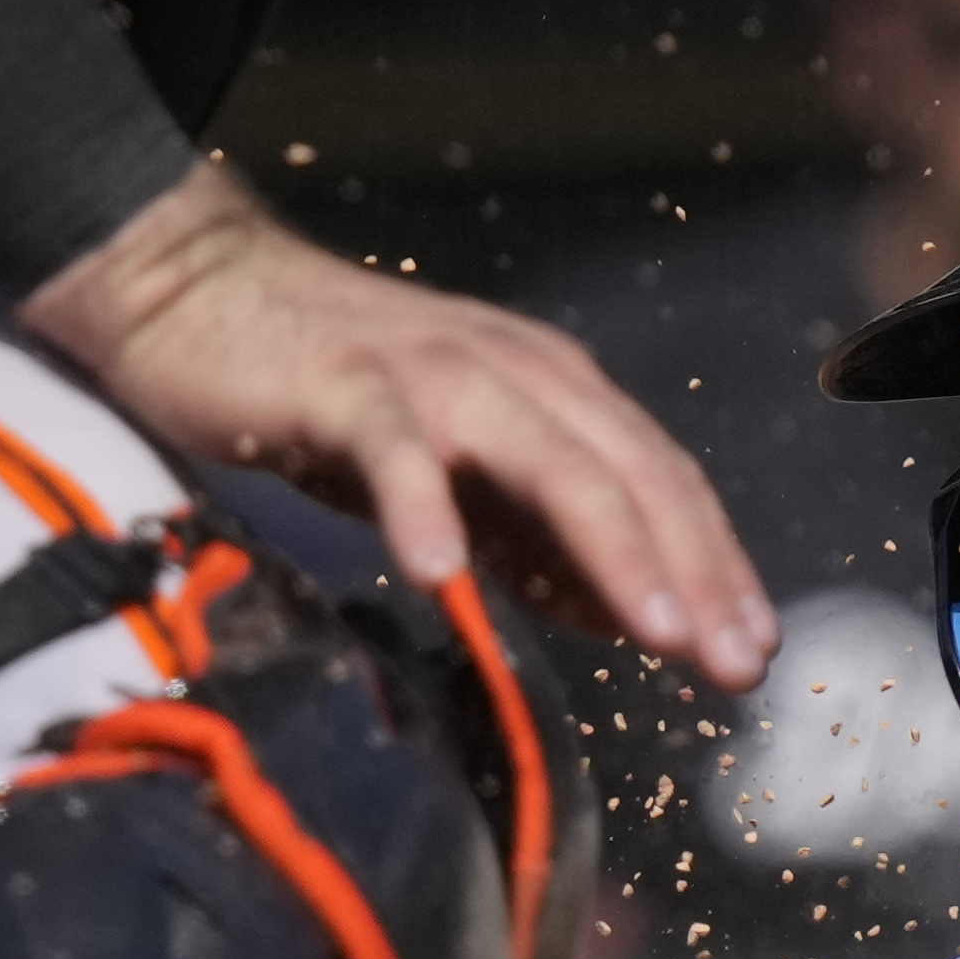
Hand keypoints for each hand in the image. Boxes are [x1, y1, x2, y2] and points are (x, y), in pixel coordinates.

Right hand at [26, 172, 774, 680]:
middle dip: (695, 573)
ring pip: (550, 458)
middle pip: (632, 475)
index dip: (718, 567)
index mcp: (557, 392)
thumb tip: (624, 615)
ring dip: (611, 546)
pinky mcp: (345, 382)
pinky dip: (422, 504)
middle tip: (733, 665)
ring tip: (653, 631)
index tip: (756, 654)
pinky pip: (394, 447)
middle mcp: (520, 373)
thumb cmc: (337, 396)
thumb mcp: (460, 475)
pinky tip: (439, 572)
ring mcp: (437, 374)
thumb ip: (537, 539)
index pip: (664, 483)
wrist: (203, 292)